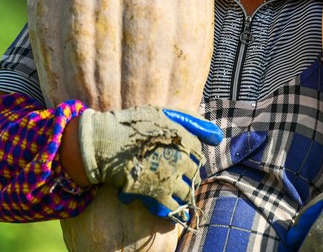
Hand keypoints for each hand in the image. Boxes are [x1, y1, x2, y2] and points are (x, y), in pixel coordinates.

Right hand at [78, 105, 222, 222]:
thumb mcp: (165, 114)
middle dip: (187, 177)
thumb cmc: (134, 124)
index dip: (190, 158)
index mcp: (185, 138)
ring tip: (167, 189)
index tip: (180, 159)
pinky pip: (171, 207)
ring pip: (187, 193)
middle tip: (173, 176)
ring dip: (181, 194)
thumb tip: (218, 137)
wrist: (104, 142)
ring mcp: (169, 176)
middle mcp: (181, 158)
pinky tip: (159, 202)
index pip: (198, 154)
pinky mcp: (155, 192)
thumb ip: (193, 122)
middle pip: (195, 175)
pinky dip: (168, 208)